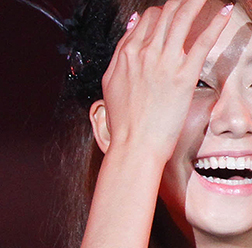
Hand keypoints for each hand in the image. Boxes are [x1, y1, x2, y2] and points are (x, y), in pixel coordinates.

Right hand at [98, 0, 230, 160]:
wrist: (133, 144)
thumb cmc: (124, 121)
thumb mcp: (112, 84)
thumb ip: (121, 54)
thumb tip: (133, 27)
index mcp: (126, 56)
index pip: (146, 20)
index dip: (161, 13)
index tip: (171, 13)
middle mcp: (144, 54)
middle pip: (165, 13)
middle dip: (181, 2)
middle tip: (193, 1)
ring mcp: (164, 62)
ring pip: (182, 18)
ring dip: (196, 2)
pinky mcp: (184, 74)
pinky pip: (202, 40)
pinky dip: (215, 23)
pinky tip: (224, 11)